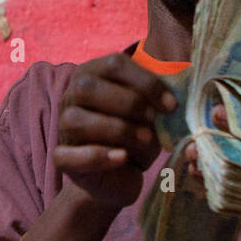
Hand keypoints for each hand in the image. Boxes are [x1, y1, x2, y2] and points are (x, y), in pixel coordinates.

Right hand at [53, 53, 176, 210]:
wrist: (119, 177)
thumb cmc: (135, 137)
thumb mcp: (151, 112)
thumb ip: (157, 94)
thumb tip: (179, 77)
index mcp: (93, 75)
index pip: (114, 64)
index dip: (145, 81)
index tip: (171, 105)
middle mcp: (71, 97)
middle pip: (87, 87)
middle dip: (129, 103)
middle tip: (154, 120)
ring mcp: (62, 128)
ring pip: (76, 120)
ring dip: (118, 129)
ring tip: (145, 141)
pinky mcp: (61, 158)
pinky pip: (69, 155)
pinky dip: (98, 156)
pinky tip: (122, 158)